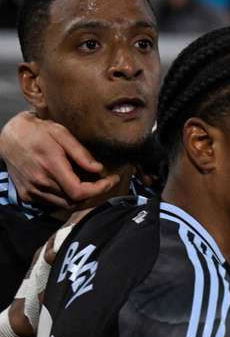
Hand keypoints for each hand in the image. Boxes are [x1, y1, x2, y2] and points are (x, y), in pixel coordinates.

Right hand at [0, 111, 117, 207]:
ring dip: (81, 199)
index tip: (111, 180)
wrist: (8, 137)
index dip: (99, 190)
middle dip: (95, 194)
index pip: (79, 191)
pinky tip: (72, 187)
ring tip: (92, 186)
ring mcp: (31, 190)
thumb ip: (80, 153)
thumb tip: (98, 169)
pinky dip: (66, 199)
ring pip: (65, 205)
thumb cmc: (38, 131)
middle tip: (105, 182)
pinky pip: (52, 203)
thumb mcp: (61, 133)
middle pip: (75, 201)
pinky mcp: (26, 194)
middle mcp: (40, 182)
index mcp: (50, 166)